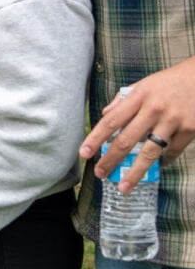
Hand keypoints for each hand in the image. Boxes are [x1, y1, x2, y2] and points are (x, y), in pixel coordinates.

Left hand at [79, 56, 194, 191]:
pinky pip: (172, 152)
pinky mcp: (189, 130)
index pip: (111, 120)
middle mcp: (153, 109)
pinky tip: (156, 168)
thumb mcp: (143, 84)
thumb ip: (123, 99)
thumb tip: (105, 114)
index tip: (84, 152)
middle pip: (127, 140)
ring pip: (149, 153)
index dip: (96, 138)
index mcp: (139, 96)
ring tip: (123, 186)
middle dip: (110, 160)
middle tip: (99, 173)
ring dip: (134, 173)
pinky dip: (163, 162)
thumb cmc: (169, 81)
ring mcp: (172, 121)